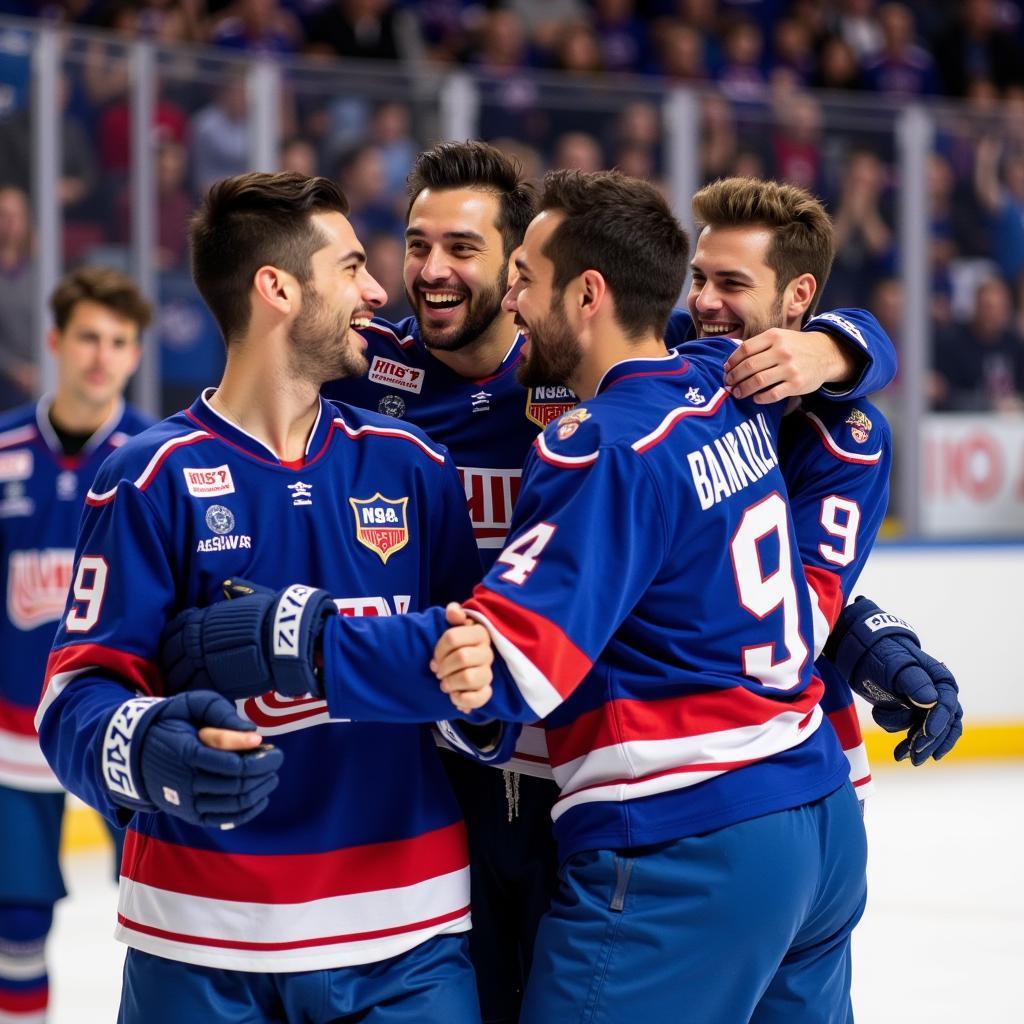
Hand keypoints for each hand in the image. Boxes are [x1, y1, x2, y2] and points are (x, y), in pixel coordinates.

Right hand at [128, 691, 283, 827]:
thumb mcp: (193, 704)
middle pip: (237, 786)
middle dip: (263, 773)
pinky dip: (247, 812)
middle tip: (276, 758)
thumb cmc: (173, 720)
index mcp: (186, 753)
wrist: (135, 751)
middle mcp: (184, 783)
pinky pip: (223, 820)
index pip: (233, 765)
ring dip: (259, 791)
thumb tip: (254, 735)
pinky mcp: (189, 815)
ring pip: (233, 804)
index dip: (260, 759)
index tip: (272, 748)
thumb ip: (222, 715)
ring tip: (271, 776)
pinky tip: (261, 797)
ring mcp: (186, 803)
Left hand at [160, 579, 335, 699]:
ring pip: (177, 671)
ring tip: (181, 681)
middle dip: (171, 659)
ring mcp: (203, 661)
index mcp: (205, 618)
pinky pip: (191, 687)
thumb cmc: (272, 617)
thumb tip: (228, 584)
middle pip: (171, 651)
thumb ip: (237, 592)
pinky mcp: (214, 682)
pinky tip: (192, 690)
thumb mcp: (253, 597)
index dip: (173, 637)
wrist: (284, 639)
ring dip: (177, 676)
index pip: (176, 628)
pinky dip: (189, 689)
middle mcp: (198, 639)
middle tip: (174, 665)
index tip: (175, 643)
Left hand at [431, 603, 493, 712]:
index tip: (435, 658)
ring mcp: (488, 673)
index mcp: (480, 633)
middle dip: (444, 666)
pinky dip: (461, 699)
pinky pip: (478, 698)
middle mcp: (487, 653)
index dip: (439, 650)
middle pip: (461, 657)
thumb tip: (453, 611)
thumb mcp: (456, 625)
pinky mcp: (486, 692)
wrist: (465, 666)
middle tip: (438, 672)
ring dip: (450, 683)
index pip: (453, 638)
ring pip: (469, 677)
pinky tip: (454, 696)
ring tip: (444, 684)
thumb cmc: (458, 644)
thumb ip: (455, 614)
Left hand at [724, 329, 853, 401]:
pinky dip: (760, 398)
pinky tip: (755, 398)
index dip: (732, 361)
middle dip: (734, 377)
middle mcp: (782, 351)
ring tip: (737, 393)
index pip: (745, 349)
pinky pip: (772, 394)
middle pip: (749, 366)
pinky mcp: (797, 384)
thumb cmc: (796, 346)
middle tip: (728, 383)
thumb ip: (759, 345)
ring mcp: (790, 368)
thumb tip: (732, 362)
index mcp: (774, 336)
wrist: (826, 354)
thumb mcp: (779, 337)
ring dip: (743, 389)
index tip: (726, 369)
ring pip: (758, 381)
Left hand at [826, 597, 962, 764]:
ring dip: (919, 747)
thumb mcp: (896, 664)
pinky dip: (908, 744)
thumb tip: (930, 701)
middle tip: (916, 757)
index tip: (926, 734)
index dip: (939, 722)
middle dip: (931, 742)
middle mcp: (938, 695)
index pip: (947, 706)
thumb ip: (914, 681)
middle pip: (945, 725)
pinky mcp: (913, 714)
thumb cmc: (882, 654)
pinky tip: (898, 753)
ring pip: (931, 734)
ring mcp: (926, 706)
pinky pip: (916, 733)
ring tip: (902, 757)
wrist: (862, 653)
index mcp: (941, 680)